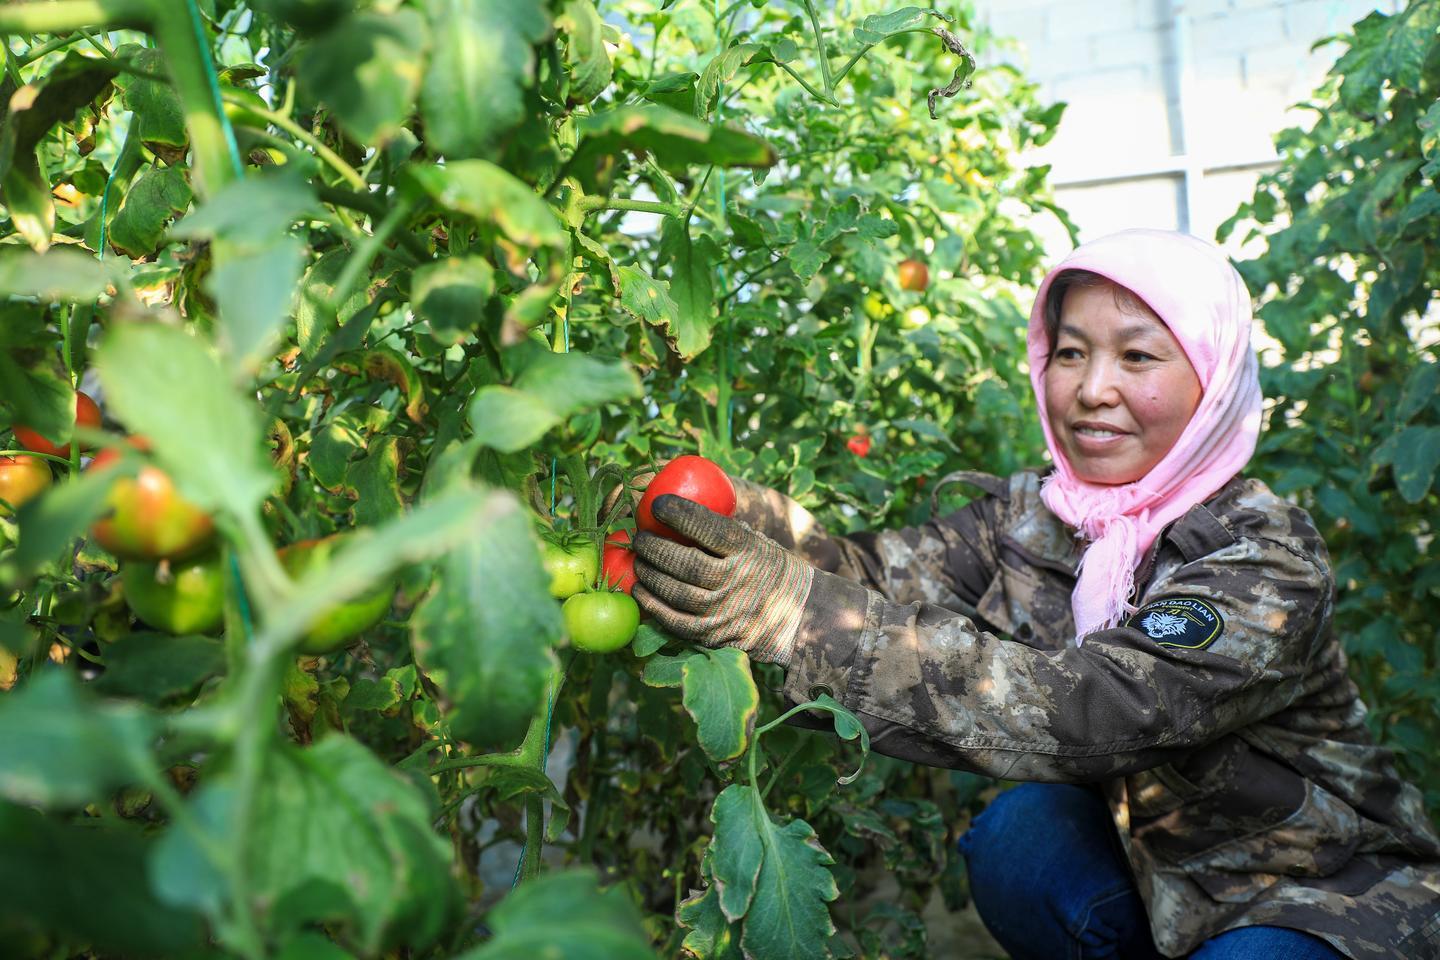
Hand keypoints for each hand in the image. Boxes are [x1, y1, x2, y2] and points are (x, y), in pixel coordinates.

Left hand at [632, 494, 813, 665]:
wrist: (798, 616)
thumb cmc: (768, 568)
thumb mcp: (757, 542)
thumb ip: (723, 530)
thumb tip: (678, 508)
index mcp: (749, 550)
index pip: (709, 529)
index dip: (680, 514)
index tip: (658, 504)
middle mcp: (737, 581)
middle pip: (685, 563)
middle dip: (654, 547)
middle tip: (639, 538)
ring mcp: (725, 611)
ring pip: (675, 592)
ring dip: (649, 574)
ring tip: (638, 561)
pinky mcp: (714, 635)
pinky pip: (674, 621)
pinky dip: (652, 605)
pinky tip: (641, 590)